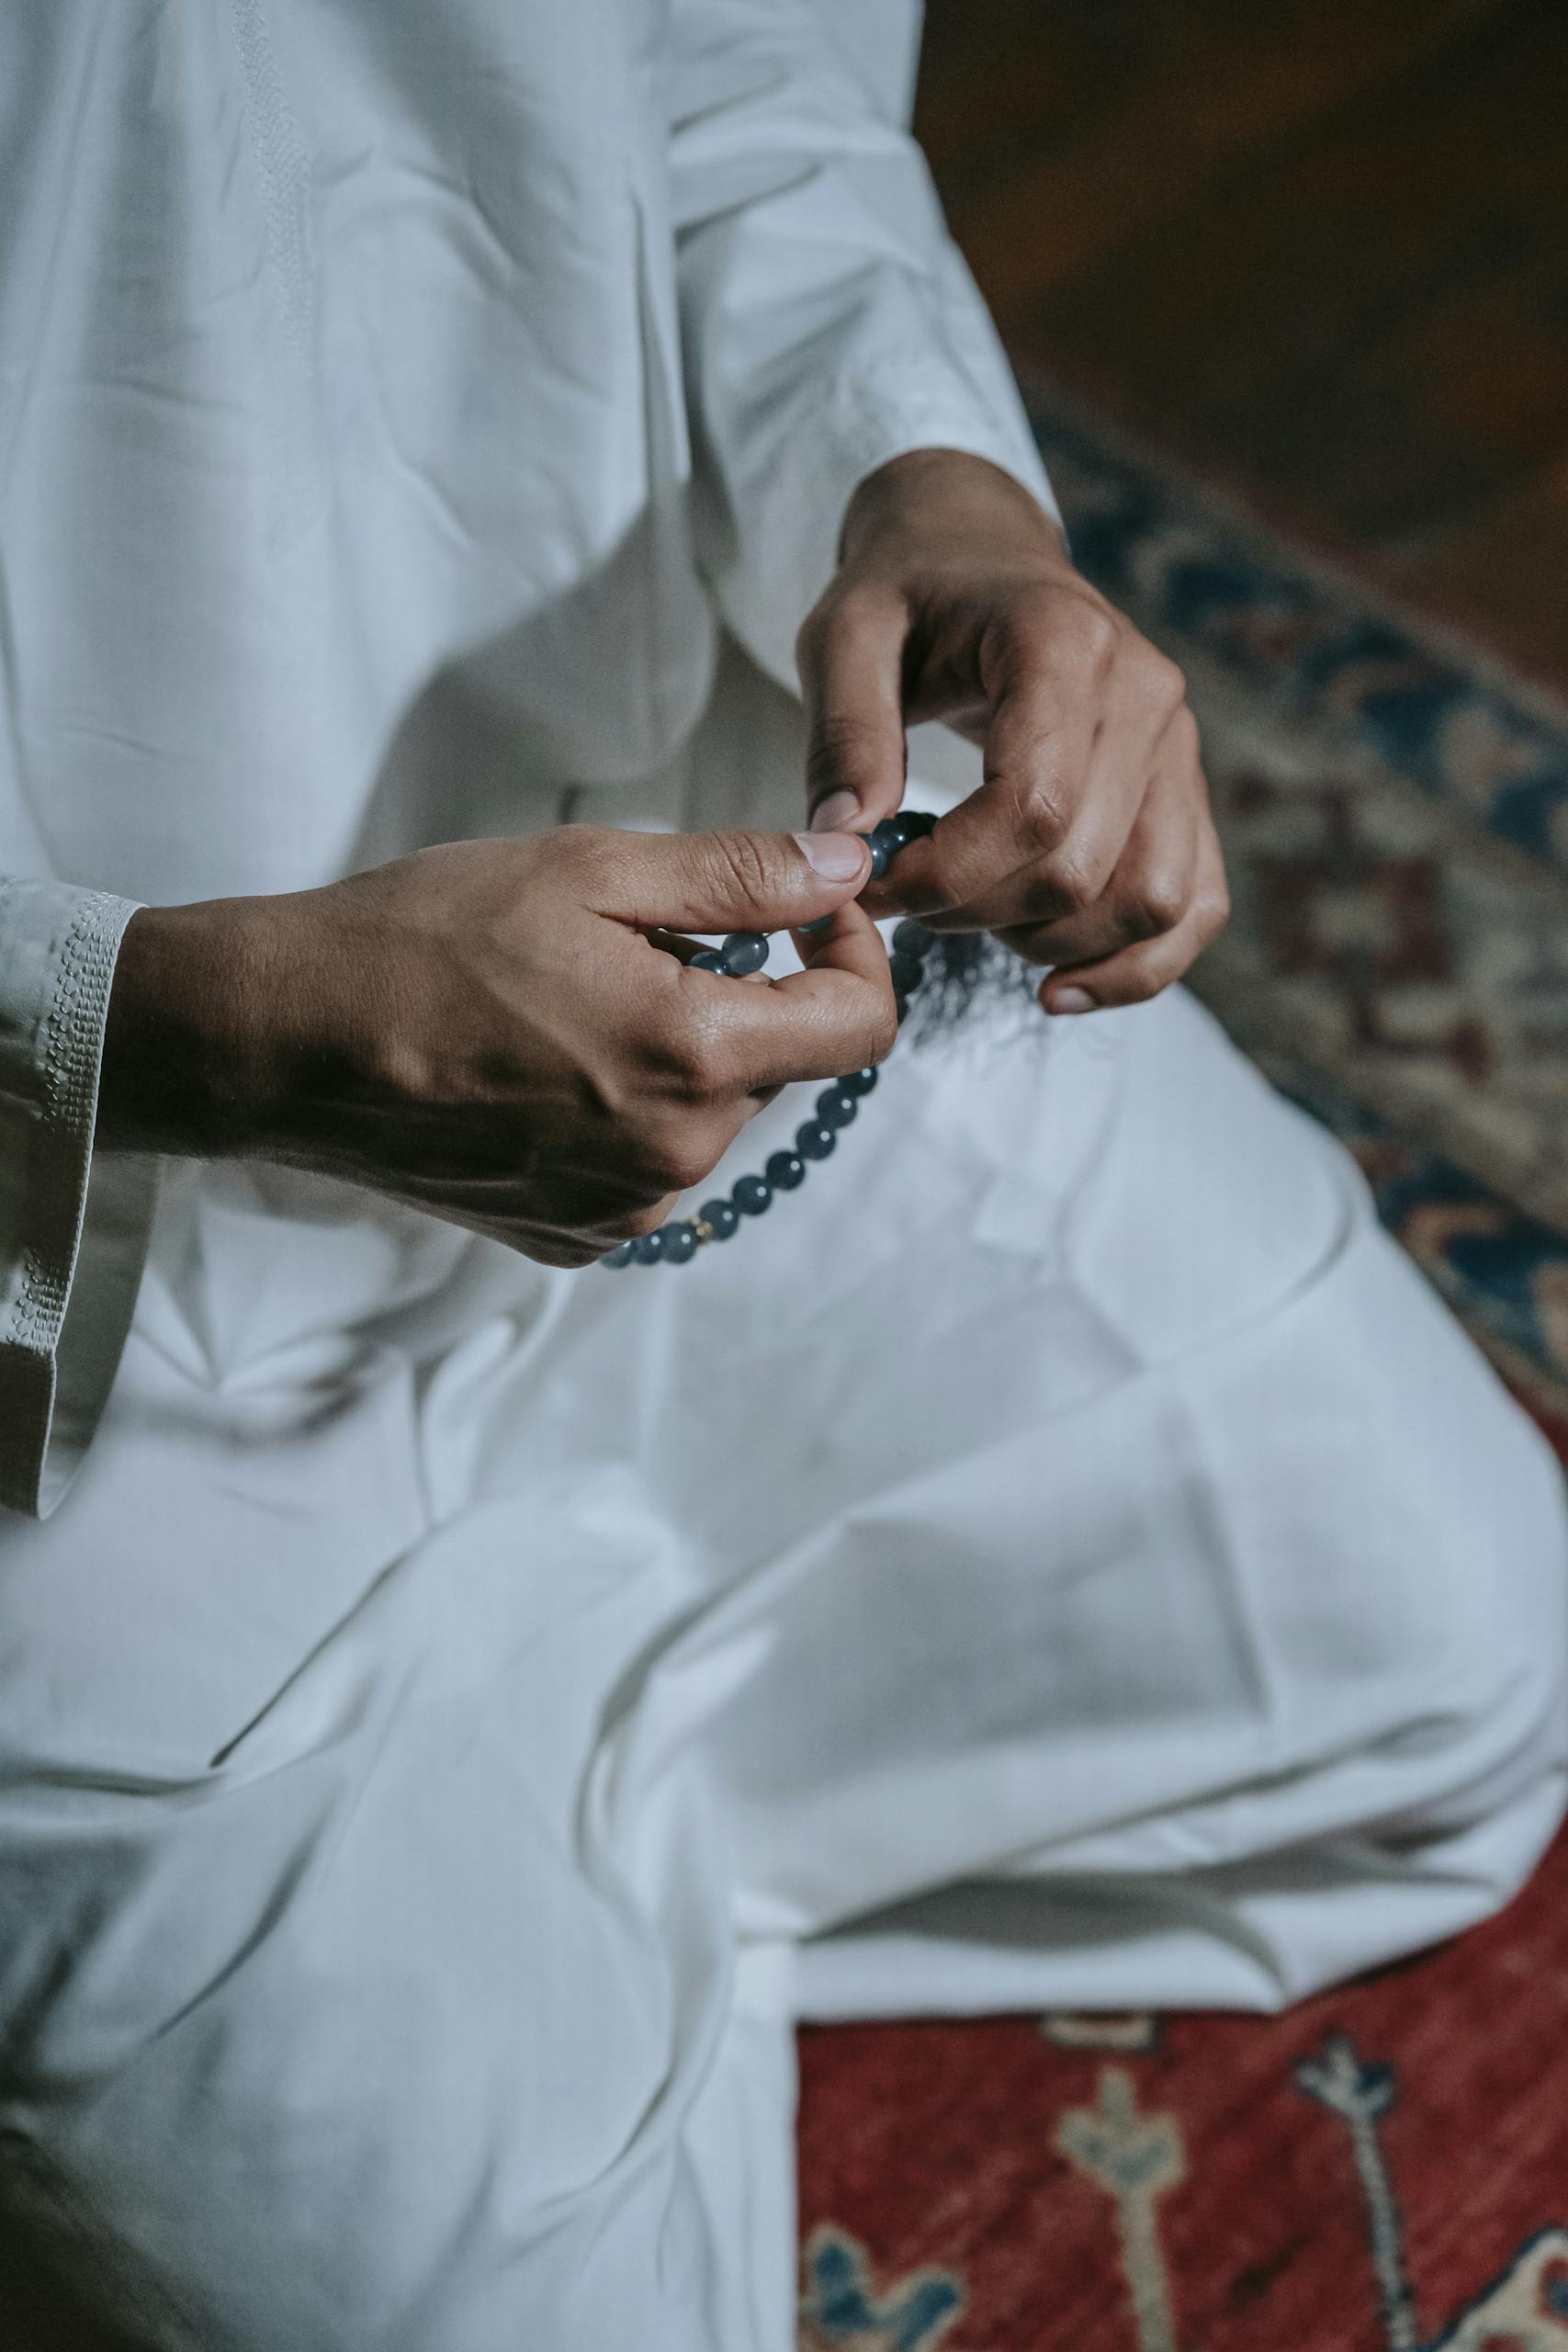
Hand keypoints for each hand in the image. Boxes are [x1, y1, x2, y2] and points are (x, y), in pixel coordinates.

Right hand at [98, 825, 892, 1265]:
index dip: (852, 952)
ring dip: (677, 1054)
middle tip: (635, 941)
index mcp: (694, 1057)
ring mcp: (623, 1211)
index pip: (860, 1026)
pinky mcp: (573, 1238)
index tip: (805, 909)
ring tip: (568, 1004)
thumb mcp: (589, 869)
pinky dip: (623, 1112)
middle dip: (741, 995)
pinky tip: (539, 1068)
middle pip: (777, 1067)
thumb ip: (741, 876)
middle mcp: (675, 1157)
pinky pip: (646, 1166)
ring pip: (708, 1116)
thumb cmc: (423, 939)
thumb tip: (847, 866)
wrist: (284, 1042)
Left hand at [795, 447, 1228, 1012]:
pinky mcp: (1186, 792)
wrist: (979, 553)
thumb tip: (846, 842)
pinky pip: (1195, 909)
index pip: (1033, 808)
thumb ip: (843, 733)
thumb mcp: (844, 634)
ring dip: (1051, 944)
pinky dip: (1132, 967)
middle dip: (979, 913)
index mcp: (1063, 642)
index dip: (948, 875)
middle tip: (909, 898)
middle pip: (1083, 867)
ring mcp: (1179, 746)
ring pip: (1151, 901)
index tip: (876, 885)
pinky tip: (1055, 985)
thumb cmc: (907, 594)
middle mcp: (1145, 693)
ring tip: (974, 921)